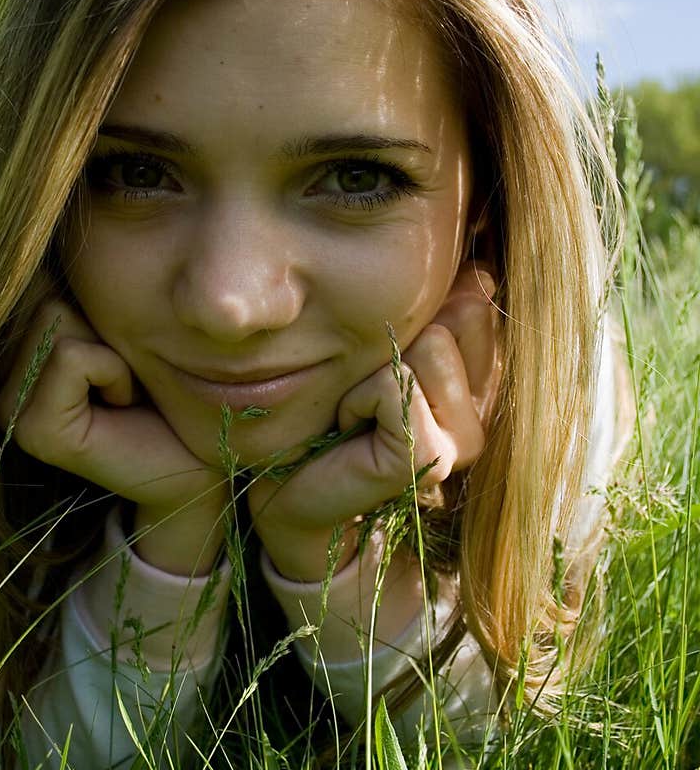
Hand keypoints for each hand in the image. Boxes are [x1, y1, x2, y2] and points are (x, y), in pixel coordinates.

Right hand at [0, 299, 227, 570]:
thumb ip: (80, 292)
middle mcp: (2, 382)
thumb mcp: (121, 326)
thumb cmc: (167, 390)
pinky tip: (123, 406)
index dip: (101, 306)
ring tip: (125, 390)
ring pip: (57, 318)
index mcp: (15, 354)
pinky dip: (114, 372)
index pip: (40, 279)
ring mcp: (12, 411)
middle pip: (49, 298)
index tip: (119, 355)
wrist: (197, 462)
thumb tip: (50, 242)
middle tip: (126, 377)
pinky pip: (73, 357)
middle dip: (105, 327)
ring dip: (113, 350)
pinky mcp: (37, 432)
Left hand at [248, 264, 501, 579]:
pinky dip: (357, 397)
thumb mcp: (377, 347)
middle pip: (461, 313)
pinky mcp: (428, 460)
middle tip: (362, 387)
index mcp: (476, 381)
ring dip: (370, 367)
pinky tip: (346, 426)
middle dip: (391, 336)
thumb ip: (429, 310)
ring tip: (352, 410)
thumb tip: (482, 275)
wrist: (287, 493)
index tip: (378, 355)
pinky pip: (397, 384)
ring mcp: (460, 443)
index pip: (477, 303)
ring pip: (433, 344)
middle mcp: (479, 412)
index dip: (419, 308)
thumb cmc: (322, 412)